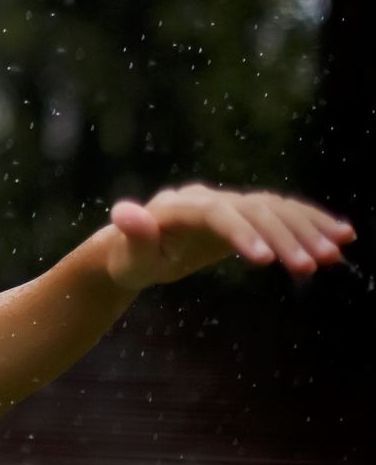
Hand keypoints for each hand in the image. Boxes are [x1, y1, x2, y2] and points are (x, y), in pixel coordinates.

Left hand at [104, 183, 355, 290]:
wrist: (136, 251)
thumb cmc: (130, 258)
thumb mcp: (128, 256)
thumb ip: (132, 235)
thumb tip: (123, 212)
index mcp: (180, 207)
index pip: (217, 213)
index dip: (242, 232)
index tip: (265, 261)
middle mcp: (207, 199)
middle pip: (253, 209)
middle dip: (285, 236)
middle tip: (314, 265)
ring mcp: (228, 204)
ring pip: (274, 208)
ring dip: (307, 229)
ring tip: (335, 254)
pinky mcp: (244, 214)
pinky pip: (282, 213)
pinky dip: (311, 221)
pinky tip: (341, 235)